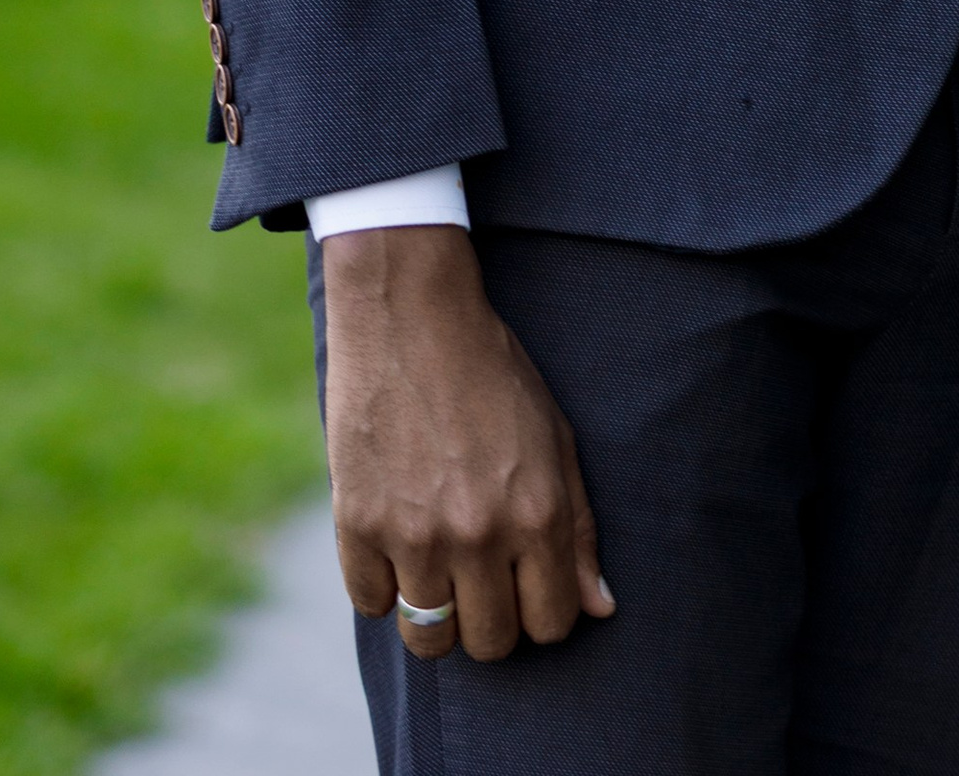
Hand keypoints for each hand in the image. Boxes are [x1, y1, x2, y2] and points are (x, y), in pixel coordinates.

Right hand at [322, 225, 614, 661]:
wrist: (410, 314)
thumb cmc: (492, 373)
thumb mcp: (555, 437)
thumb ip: (578, 528)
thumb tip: (600, 607)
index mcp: (537, 513)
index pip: (552, 624)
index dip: (544, 612)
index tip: (527, 586)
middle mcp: (478, 533)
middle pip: (491, 644)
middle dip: (492, 620)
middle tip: (481, 575)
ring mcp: (413, 534)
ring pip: (429, 639)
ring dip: (437, 613)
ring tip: (438, 566)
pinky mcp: (357, 524)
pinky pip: (371, 603)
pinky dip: (383, 584)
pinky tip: (395, 538)